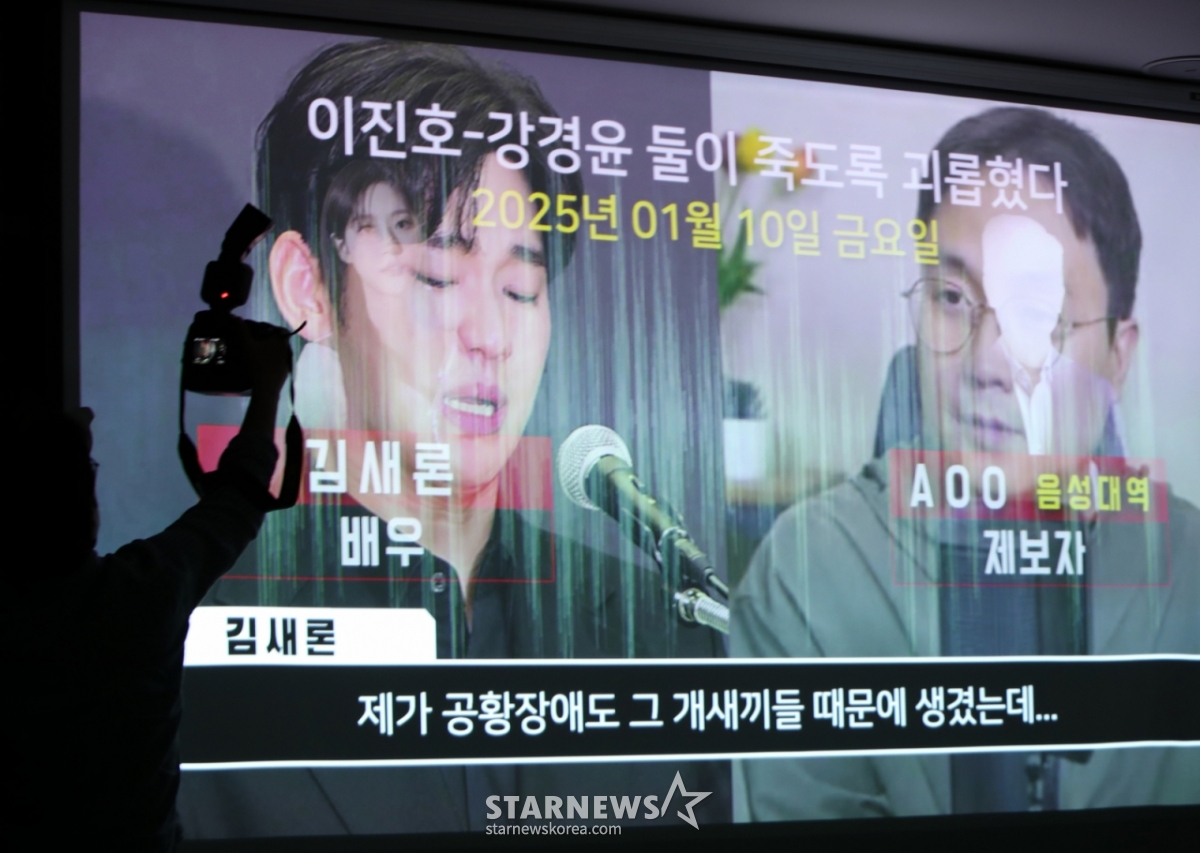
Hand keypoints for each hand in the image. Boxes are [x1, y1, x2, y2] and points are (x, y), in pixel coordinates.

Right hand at [237, 319, 291, 437]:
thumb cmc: (257, 364)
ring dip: (268, 349)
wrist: (266, 388)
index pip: (279, 329)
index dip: (268, 327)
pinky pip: (278, 361)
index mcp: (282, 340)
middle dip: (267, 338)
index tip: (258, 329)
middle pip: (278, 340)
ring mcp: (287, 362)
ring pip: (278, 351)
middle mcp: (287, 349)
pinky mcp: (285, 372)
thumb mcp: (246, 345)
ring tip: (255, 350)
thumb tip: (236, 317)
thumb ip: (241, 330)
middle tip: (254, 339)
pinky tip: (260, 363)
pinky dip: (270, 359)